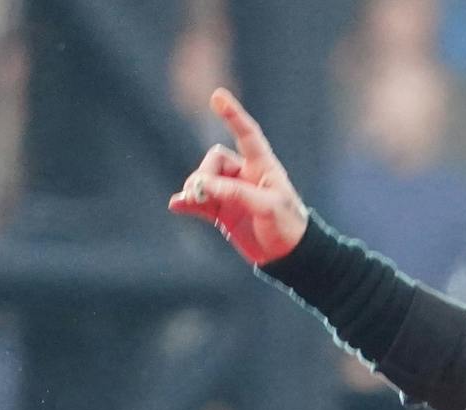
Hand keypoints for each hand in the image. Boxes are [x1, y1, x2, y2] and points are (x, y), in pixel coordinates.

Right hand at [166, 87, 308, 265]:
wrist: (288, 258)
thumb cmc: (288, 227)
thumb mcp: (267, 207)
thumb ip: (236, 194)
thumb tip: (203, 187)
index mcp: (263, 167)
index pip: (247, 135)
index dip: (233, 115)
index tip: (217, 96)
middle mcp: (245, 176)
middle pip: (215, 161)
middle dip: (205, 173)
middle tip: (202, 191)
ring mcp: (232, 194)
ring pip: (204, 180)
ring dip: (194, 188)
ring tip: (188, 200)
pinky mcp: (222, 212)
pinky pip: (199, 202)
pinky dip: (187, 203)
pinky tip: (176, 205)